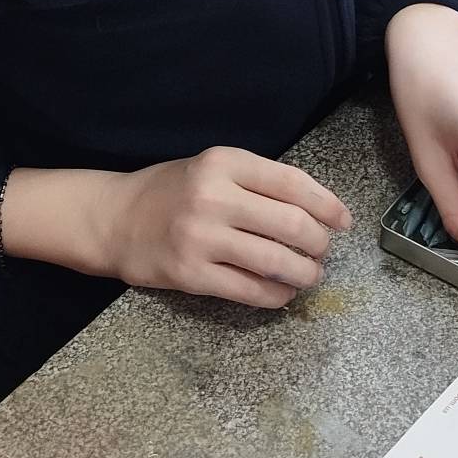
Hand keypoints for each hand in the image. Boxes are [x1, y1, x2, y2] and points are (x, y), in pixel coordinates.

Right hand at [89, 147, 351, 308]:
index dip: (327, 204)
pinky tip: (283, 293)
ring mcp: (201, 237)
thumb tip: (316, 209)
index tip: (343, 221)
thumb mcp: (212, 169)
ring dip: (305, 273)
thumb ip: (257, 182)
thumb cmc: (170, 191)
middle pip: (291, 224)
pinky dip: (277, 295)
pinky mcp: (191, 275)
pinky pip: (251, 290)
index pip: (292, 183)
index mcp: (224, 162)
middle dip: (318, 243)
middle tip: (322, 251)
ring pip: (276, 261)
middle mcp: (214, 197)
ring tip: (309, 275)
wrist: (113, 219)